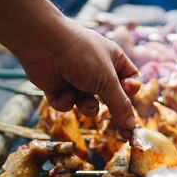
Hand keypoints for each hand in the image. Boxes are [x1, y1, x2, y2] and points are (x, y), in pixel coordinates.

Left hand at [21, 20, 140, 138]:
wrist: (44, 44)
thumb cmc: (82, 55)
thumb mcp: (107, 81)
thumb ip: (121, 105)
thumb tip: (132, 126)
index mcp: (113, 60)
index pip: (130, 80)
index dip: (131, 92)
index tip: (129, 102)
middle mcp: (96, 69)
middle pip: (110, 96)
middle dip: (113, 110)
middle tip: (122, 132)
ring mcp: (76, 78)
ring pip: (88, 103)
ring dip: (87, 106)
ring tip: (85, 103)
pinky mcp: (58, 87)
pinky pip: (67, 103)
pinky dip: (66, 102)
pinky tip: (64, 94)